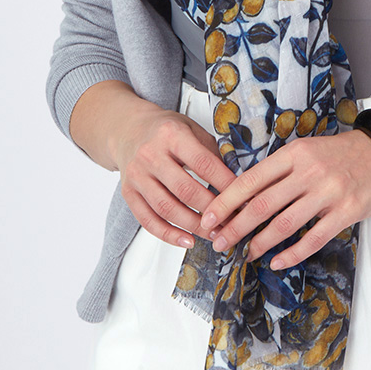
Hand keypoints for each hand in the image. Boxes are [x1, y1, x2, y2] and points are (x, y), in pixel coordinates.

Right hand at [115, 104, 236, 247]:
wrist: (128, 129)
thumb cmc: (166, 130)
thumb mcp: (192, 129)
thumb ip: (211, 153)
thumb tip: (234, 183)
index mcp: (171, 134)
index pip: (203, 163)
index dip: (225, 184)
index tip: (242, 197)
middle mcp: (151, 154)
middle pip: (185, 190)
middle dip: (211, 209)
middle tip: (230, 221)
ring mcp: (137, 175)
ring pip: (167, 208)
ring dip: (193, 226)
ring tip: (213, 233)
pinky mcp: (128, 192)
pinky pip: (148, 220)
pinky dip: (168, 235)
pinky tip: (187, 240)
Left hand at [200, 129, 370, 268]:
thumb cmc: (342, 154)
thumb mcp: (308, 151)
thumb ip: (281, 170)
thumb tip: (245, 197)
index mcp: (294, 153)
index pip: (252, 179)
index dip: (226, 202)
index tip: (208, 218)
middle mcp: (308, 171)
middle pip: (262, 204)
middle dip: (236, 227)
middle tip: (219, 242)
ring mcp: (328, 191)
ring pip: (284, 223)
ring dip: (260, 243)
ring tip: (246, 254)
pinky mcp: (346, 211)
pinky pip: (314, 238)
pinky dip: (292, 253)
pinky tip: (278, 261)